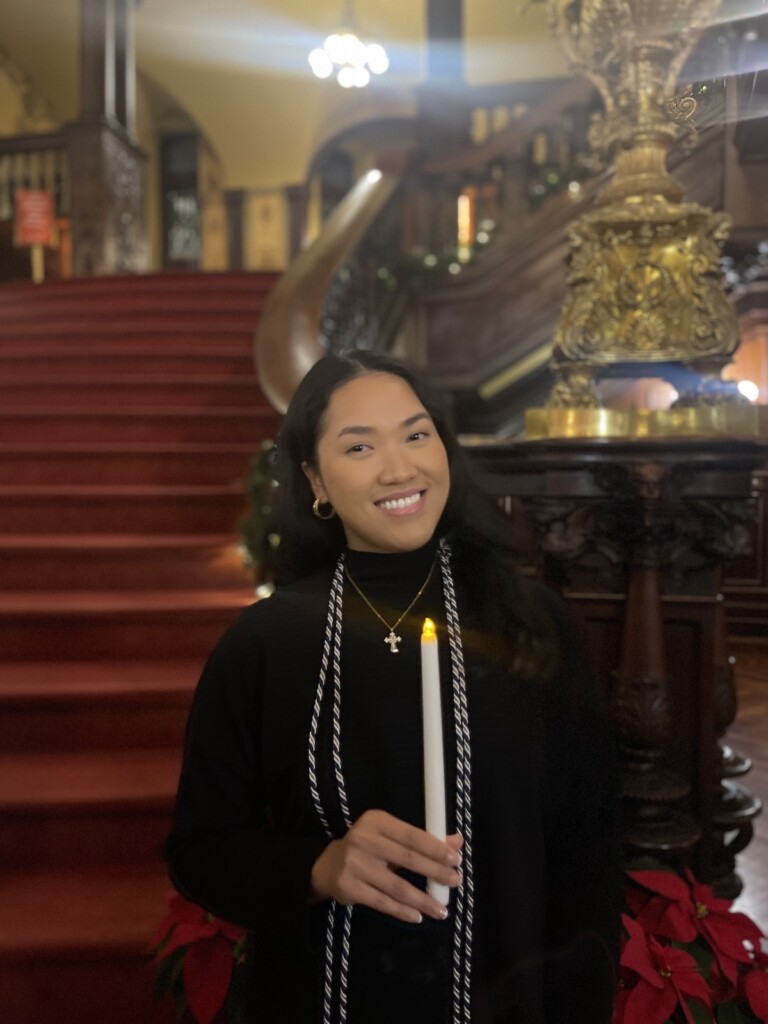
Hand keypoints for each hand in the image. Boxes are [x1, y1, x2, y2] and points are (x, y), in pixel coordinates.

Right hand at [309, 809, 462, 923]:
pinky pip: (382, 902)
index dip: (435, 848)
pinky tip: (417, 917)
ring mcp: (355, 865)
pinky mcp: (350, 888)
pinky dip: (402, 911)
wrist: (328, 866)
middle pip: (407, 859)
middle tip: (455, 882)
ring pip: (397, 886)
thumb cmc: (367, 847)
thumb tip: (457, 842)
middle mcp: (364, 840)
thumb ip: (423, 839)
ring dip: (422, 899)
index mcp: (376, 821)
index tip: (456, 859)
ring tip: (442, 909)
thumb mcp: (391, 837)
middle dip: (434, 872)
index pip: (412, 835)